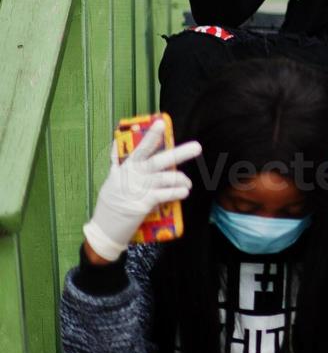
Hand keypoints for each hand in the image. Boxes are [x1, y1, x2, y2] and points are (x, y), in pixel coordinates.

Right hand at [83, 120, 201, 262]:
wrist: (104, 230)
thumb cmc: (110, 204)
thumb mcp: (111, 180)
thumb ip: (116, 163)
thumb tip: (116, 143)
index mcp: (125, 168)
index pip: (140, 148)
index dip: (151, 136)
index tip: (161, 123)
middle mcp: (132, 176)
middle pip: (159, 161)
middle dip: (180, 153)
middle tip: (198, 146)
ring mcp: (138, 189)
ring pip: (167, 178)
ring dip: (181, 180)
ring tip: (187, 184)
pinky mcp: (143, 203)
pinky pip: (166, 194)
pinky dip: (177, 192)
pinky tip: (183, 192)